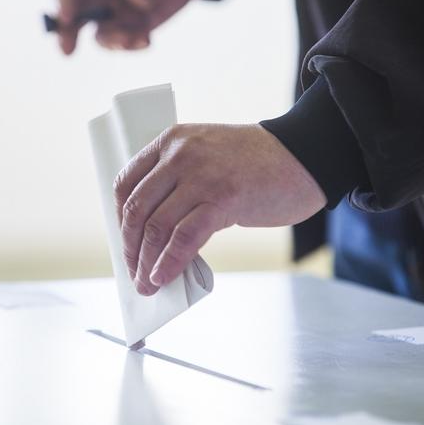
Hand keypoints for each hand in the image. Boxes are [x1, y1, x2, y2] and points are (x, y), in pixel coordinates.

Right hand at [55, 0, 203, 53]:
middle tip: (67, 51)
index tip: (67, 19)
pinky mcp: (133, 27)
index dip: (64, 3)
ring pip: (102, 35)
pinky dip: (134, 45)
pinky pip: (127, 42)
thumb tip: (137, 2)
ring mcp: (115, 13)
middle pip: (75, 16)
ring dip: (113, 42)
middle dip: (68, 34)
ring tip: (132, 40)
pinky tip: (147, 41)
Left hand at [114, 124, 326, 295]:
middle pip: (137, 208)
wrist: (303, 156)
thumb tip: (154, 232)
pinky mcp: (223, 198)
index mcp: (171, 140)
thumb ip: (178, 181)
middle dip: (130, 247)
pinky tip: (163, 277)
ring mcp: (201, 175)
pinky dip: (169, 262)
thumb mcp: (206, 156)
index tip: (126, 241)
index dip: (120, 217)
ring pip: (157, 226)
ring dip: (146, 262)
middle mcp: (180, 154)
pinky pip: (185, 237)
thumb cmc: (255, 163)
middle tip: (133, 270)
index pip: (126, 182)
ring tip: (146, 284)